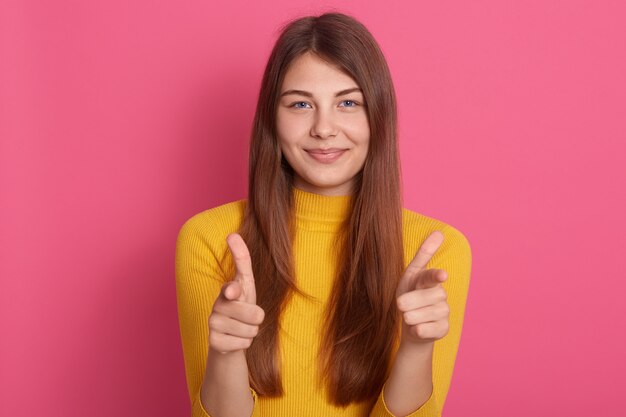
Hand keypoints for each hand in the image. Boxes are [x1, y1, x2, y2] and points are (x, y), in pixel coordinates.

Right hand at [208, 233, 264, 353]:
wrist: (228, 335)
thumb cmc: (241, 306)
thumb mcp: (246, 284)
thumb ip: (242, 261)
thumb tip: (231, 234)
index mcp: (227, 290)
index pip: (232, 288)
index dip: (234, 291)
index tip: (233, 291)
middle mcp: (217, 306)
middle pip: (254, 315)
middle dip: (258, 318)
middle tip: (249, 317)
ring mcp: (213, 324)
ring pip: (251, 331)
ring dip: (251, 331)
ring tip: (242, 327)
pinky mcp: (214, 342)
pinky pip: (244, 344)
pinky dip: (245, 343)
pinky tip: (235, 339)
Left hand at [396, 231, 448, 344]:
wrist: (410, 326)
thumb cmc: (409, 296)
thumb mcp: (410, 276)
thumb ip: (422, 256)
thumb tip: (439, 232)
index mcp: (430, 280)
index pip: (433, 276)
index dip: (436, 275)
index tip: (441, 275)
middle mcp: (441, 295)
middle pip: (429, 296)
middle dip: (411, 301)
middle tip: (400, 304)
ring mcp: (444, 312)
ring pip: (427, 314)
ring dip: (411, 316)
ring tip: (408, 316)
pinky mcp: (443, 329)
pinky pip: (428, 330)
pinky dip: (418, 330)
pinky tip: (417, 328)